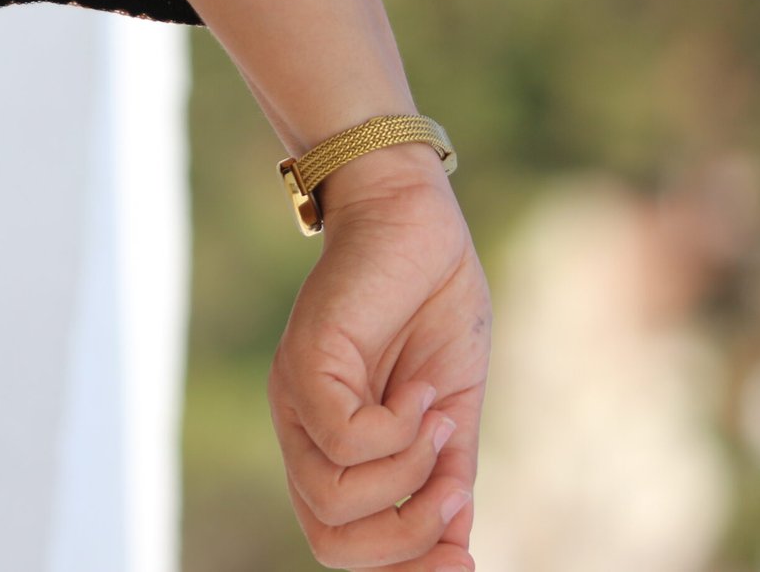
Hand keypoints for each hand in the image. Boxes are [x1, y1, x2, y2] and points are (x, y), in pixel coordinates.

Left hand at [267, 171, 490, 570]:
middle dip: (403, 543)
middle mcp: (302, 431)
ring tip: (439, 423)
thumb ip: (445, 477)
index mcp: (332, 448)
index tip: (463, 563)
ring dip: (406, 475)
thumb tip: (458, 554)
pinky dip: (397, 430)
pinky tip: (420, 391)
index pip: (341, 542)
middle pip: (327, 540)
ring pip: (331, 498)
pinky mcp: (302, 362)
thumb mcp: (450, 408)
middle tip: (454, 499)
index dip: (402, 567)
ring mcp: (296, 398)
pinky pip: (342, 438)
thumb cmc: (431, 306)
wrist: (417, 222)